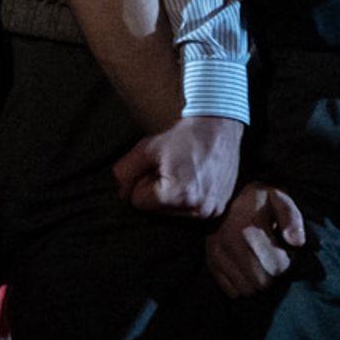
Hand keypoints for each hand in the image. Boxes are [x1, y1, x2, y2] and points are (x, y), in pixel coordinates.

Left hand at [115, 115, 241, 217]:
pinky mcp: (219, 209)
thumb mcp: (146, 148)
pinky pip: (190, 211)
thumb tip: (121, 194)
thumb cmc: (182, 137)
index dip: (142, 180)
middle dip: (157, 190)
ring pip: (171, 212)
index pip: (138, 201)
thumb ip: (124, 172)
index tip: (158, 165)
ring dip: (172, 196)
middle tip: (172, 168)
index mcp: (178, 196)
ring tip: (185, 173)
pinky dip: (188, 198)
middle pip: (155, 210)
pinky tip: (195, 180)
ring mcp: (211, 211)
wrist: (218, 127)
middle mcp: (197, 209)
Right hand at [206, 185, 306, 298]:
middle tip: (274, 259)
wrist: (224, 198)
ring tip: (261, 265)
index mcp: (250, 230)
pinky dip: (243, 286)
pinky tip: (247, 271)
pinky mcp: (211, 265)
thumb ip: (292, 217)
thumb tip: (297, 243)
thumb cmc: (257, 200)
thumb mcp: (278, 198)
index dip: (288, 262)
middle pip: (263, 283)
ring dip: (258, 283)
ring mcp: (218, 257)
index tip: (285, 251)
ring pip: (248, 291)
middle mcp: (230, 246)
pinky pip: (232, 292)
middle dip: (274, 275)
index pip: (278, 267)